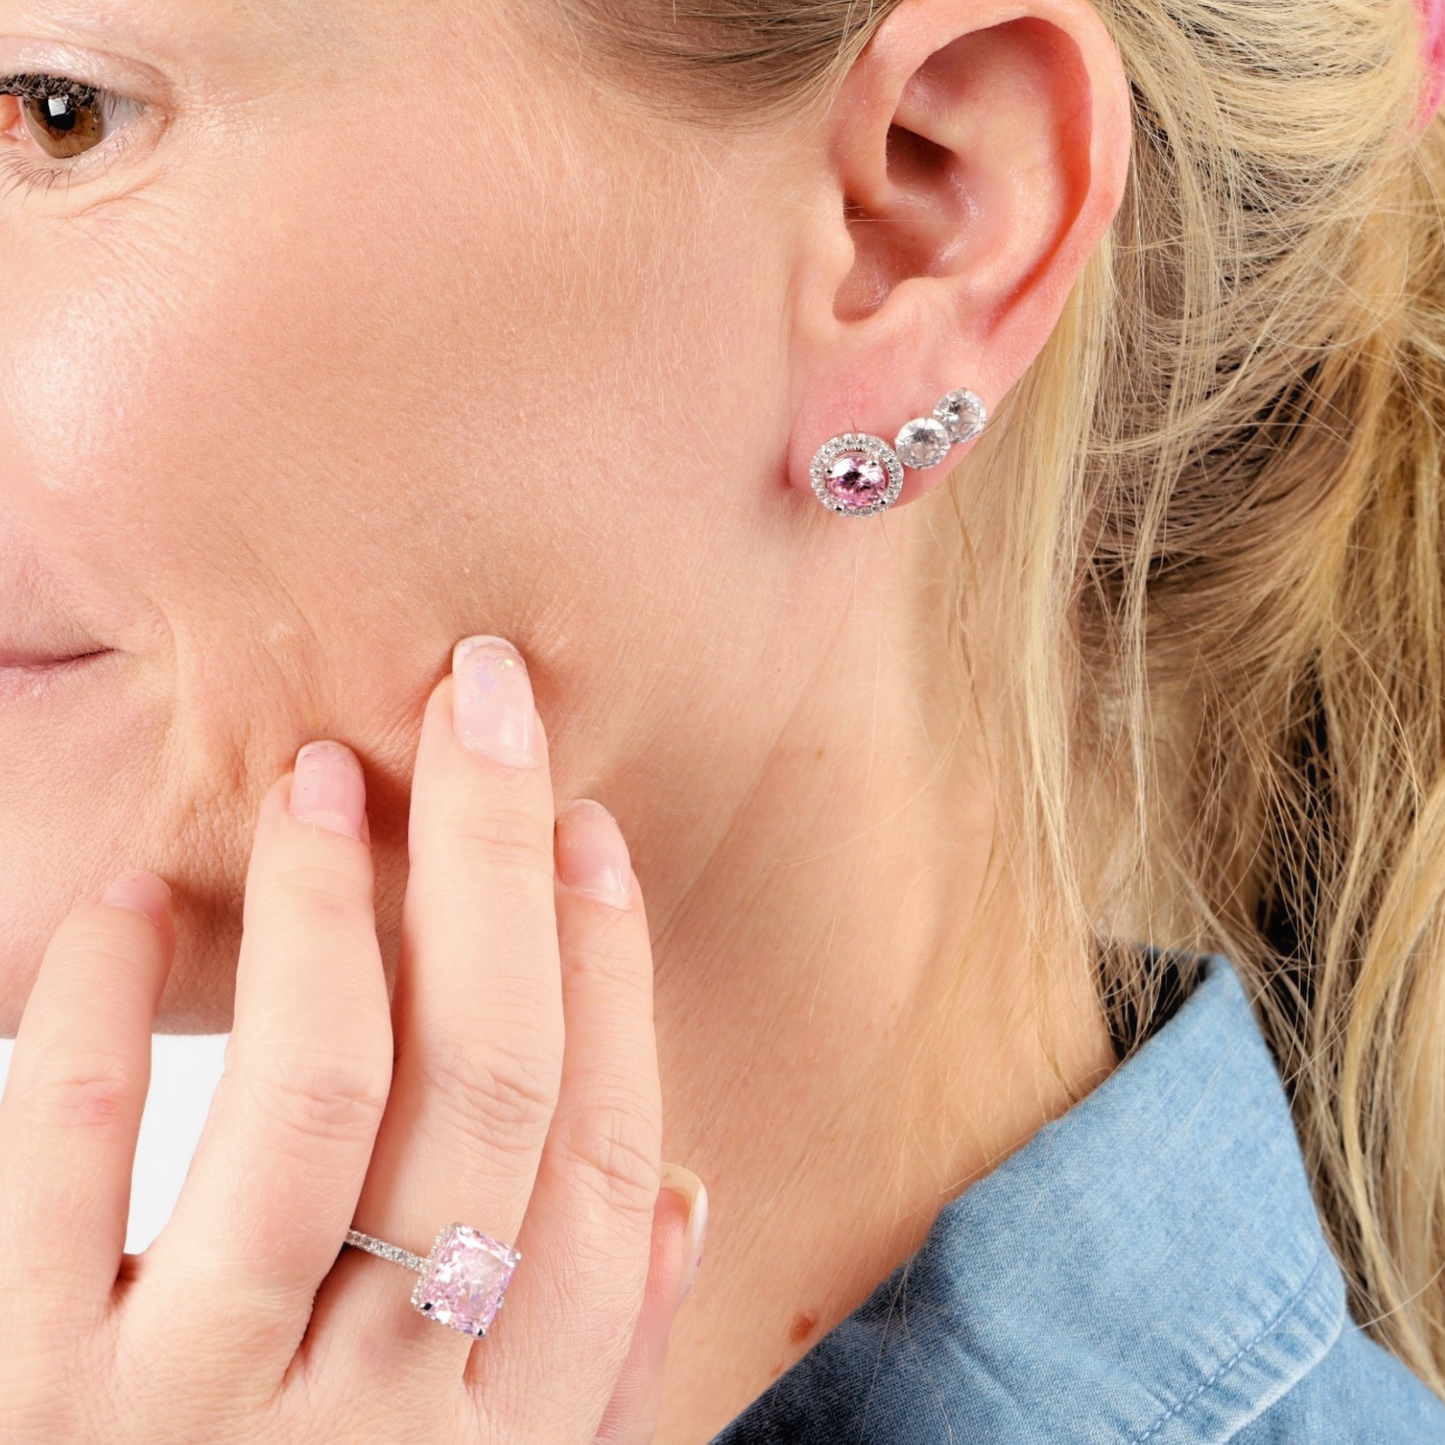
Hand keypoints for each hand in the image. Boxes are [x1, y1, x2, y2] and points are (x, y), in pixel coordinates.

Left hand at [0, 634, 704, 1442]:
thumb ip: (599, 1371)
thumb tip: (688, 1198)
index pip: (606, 1170)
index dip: (614, 979)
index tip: (588, 832)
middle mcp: (381, 1430)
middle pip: (489, 1094)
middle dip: (499, 868)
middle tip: (484, 699)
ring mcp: (199, 1422)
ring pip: (316, 1102)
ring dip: (340, 911)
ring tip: (330, 771)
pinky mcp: (25, 1409)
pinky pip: (68, 1175)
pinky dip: (103, 1019)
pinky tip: (135, 909)